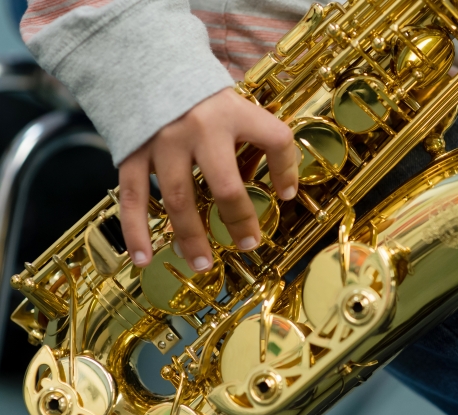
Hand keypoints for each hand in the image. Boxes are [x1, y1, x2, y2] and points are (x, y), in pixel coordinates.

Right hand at [118, 88, 296, 272]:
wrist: (147, 68)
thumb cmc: (205, 101)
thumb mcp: (240, 108)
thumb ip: (266, 142)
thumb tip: (286, 191)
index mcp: (234, 114)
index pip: (274, 139)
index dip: (286, 170)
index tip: (285, 196)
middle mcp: (200, 129)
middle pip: (224, 184)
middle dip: (237, 219)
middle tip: (248, 245)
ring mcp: (163, 143)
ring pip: (178, 198)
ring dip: (191, 236)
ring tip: (203, 265)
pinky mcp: (133, 154)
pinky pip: (133, 198)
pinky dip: (137, 231)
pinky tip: (143, 259)